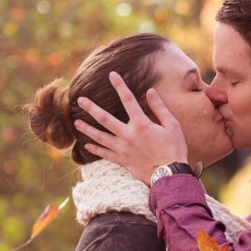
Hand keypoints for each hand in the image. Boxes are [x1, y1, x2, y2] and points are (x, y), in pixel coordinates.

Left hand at [74, 72, 188, 183]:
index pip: (128, 100)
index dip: (120, 86)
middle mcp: (128, 135)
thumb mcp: (172, 125)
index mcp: (141, 124)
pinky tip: (87, 146)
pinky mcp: (123, 161)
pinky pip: (105, 154)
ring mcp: (123, 149)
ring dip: (87, 129)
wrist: (170, 174)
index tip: (112, 75)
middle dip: (91, 108)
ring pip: (100, 137)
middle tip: (79, 100)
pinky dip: (95, 150)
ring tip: (76, 123)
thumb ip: (159, 108)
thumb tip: (150, 91)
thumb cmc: (174, 149)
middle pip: (105, 119)